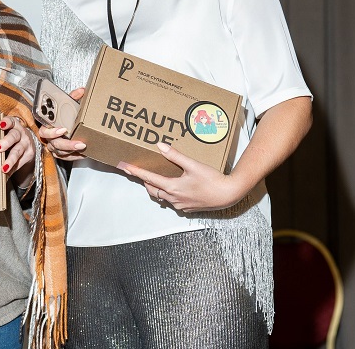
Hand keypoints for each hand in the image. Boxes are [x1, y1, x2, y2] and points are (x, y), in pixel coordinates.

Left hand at [0, 115, 36, 179]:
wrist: (28, 143)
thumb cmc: (11, 137)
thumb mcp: (7, 133)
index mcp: (13, 125)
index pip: (11, 121)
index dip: (6, 122)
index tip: (0, 125)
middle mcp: (21, 133)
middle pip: (14, 136)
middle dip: (5, 143)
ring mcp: (26, 144)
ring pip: (18, 151)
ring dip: (10, 160)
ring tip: (3, 168)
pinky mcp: (29, 154)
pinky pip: (20, 162)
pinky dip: (13, 169)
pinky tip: (7, 174)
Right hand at [39, 87, 86, 160]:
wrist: (62, 121)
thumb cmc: (62, 114)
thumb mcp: (66, 104)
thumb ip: (72, 97)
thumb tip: (81, 91)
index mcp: (46, 126)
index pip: (45, 131)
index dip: (53, 132)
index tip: (63, 129)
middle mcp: (49, 138)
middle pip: (54, 144)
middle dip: (67, 144)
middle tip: (80, 143)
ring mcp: (54, 146)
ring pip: (60, 152)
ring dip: (72, 151)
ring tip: (84, 147)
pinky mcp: (60, 152)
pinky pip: (66, 157)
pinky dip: (75, 156)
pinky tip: (84, 153)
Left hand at [118, 142, 249, 212]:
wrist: (228, 195)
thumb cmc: (212, 180)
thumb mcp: (193, 164)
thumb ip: (175, 155)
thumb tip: (159, 146)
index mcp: (172, 187)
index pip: (148, 178)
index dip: (136, 171)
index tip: (125, 167)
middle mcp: (174, 198)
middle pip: (152, 189)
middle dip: (145, 181)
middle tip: (140, 171)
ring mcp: (180, 205)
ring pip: (161, 197)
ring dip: (156, 188)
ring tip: (155, 178)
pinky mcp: (188, 208)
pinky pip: (172, 202)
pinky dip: (168, 194)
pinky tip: (173, 188)